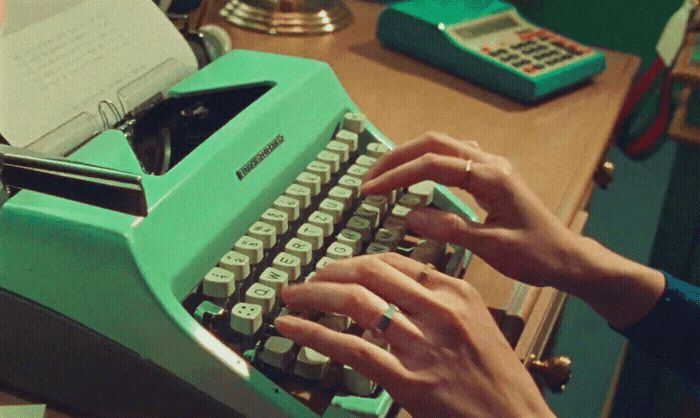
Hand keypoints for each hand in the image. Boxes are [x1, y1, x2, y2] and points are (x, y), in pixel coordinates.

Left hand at [275, 254, 553, 417]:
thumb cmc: (498, 379)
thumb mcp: (475, 324)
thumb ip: (436, 304)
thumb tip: (389, 295)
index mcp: (457, 292)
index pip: (393, 261)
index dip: (353, 261)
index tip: (334, 269)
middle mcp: (440, 311)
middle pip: (369, 272)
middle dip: (329, 271)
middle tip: (307, 280)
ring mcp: (424, 345)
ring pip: (355, 302)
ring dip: (314, 295)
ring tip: (292, 297)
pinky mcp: (410, 381)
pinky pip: (351, 349)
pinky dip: (314, 333)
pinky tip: (292, 327)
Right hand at [362, 132, 575, 286]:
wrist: (568, 258)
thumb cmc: (536, 256)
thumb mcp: (492, 247)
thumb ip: (450, 229)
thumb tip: (409, 215)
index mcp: (490, 177)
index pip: (432, 165)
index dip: (397, 176)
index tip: (370, 191)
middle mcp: (490, 163)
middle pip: (433, 143)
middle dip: (397, 158)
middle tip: (369, 179)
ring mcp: (492, 166)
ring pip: (442, 146)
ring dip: (410, 157)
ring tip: (384, 176)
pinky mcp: (491, 175)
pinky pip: (453, 156)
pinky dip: (427, 161)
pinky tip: (417, 175)